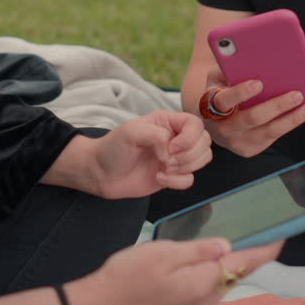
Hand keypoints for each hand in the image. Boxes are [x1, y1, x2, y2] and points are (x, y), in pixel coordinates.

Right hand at [68, 238, 282, 304]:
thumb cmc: (129, 276)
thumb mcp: (163, 253)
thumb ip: (199, 249)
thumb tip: (228, 244)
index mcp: (205, 281)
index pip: (247, 262)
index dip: (267, 246)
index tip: (282, 232)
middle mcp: (206, 298)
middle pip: (238, 272)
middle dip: (251, 252)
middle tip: (256, 227)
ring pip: (224, 281)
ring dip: (233, 262)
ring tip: (236, 238)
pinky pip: (209, 288)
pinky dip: (216, 272)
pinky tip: (207, 259)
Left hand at [91, 111, 213, 198]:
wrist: (101, 173)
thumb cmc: (112, 148)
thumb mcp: (131, 132)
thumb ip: (156, 135)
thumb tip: (171, 153)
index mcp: (167, 122)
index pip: (196, 124)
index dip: (189, 138)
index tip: (171, 148)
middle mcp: (175, 138)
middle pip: (204, 143)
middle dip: (189, 155)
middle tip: (166, 161)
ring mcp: (175, 157)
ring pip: (202, 160)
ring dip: (185, 168)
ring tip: (163, 169)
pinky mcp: (172, 175)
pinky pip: (190, 180)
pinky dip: (177, 182)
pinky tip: (158, 178)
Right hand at [199, 68, 304, 157]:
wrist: (210, 118)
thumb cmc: (220, 89)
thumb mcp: (217, 77)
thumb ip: (230, 68)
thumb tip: (256, 57)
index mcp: (210, 106)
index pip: (225, 100)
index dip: (241, 92)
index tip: (259, 83)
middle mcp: (222, 128)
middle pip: (252, 118)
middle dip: (277, 106)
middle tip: (297, 94)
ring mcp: (236, 142)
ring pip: (268, 131)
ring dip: (292, 119)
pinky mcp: (249, 150)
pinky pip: (273, 137)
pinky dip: (290, 125)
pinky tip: (304, 114)